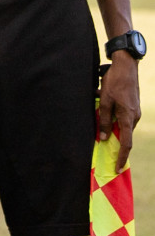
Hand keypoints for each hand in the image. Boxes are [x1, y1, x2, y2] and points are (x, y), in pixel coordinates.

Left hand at [99, 57, 140, 172]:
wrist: (126, 67)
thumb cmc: (114, 83)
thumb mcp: (105, 101)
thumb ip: (104, 120)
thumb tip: (102, 138)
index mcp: (129, 118)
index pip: (127, 143)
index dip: (122, 157)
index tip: (118, 168)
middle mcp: (135, 117)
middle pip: (124, 136)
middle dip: (115, 144)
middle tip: (105, 153)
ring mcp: (135, 112)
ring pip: (122, 126)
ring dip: (111, 127)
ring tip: (99, 118)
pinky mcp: (132, 107)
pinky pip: (123, 118)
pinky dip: (113, 119)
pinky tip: (103, 104)